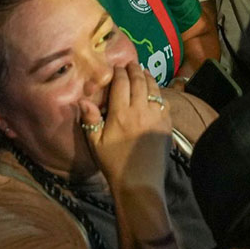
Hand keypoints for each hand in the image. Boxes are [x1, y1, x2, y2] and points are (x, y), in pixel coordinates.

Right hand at [78, 62, 170, 191]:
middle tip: (130, 64)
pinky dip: (159, 93)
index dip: (119, 72)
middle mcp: (140, 111)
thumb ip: (91, 119)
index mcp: (121, 114)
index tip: (116, 67)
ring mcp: (156, 117)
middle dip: (134, 69)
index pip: (121, 83)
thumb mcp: (96, 143)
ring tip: (143, 72)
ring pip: (153, 89)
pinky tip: (155, 92)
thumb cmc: (114, 164)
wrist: (140, 184)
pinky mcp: (166, 126)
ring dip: (148, 77)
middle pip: (139, 81)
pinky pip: (164, 102)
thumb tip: (82, 100)